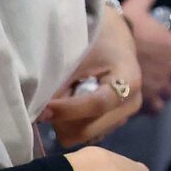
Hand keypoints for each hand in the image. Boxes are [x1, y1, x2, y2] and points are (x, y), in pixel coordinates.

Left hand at [45, 2, 143, 146]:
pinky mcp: (112, 123)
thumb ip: (60, 82)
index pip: (97, 105)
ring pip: (82, 135)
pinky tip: (71, 102)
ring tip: (64, 95)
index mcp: (129, 81)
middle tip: (49, 100)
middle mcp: (131, 104)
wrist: (112, 35)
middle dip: (63, 119)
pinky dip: (71, 122)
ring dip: (66, 121)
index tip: (42, 109)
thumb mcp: (77, 52)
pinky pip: (83, 134)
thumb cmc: (95, 37)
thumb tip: (39, 112)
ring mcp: (123, 117)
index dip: (67, 110)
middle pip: (87, 129)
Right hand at [121, 0, 170, 113]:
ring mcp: (163, 86)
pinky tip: (137, 97)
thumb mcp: (137, 5)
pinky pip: (156, 106)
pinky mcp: (150, 102)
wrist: (103, 52)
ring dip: (159, 89)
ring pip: (167, 90)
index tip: (160, 52)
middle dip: (165, 72)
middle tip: (147, 68)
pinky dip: (149, 103)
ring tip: (142, 84)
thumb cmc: (123, 27)